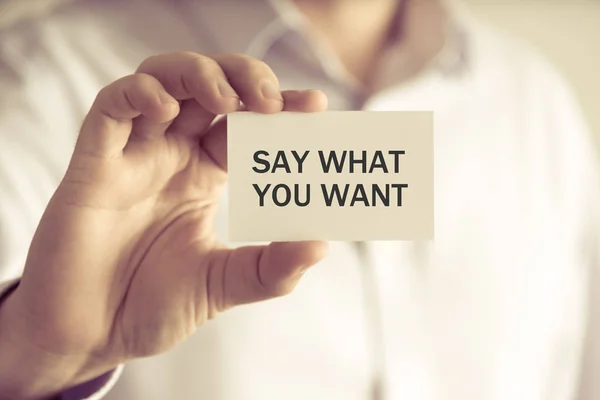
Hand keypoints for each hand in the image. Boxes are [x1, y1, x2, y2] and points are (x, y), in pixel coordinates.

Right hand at [0, 52, 327, 398]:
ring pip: (161, 78)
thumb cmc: (152, 306)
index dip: (280, 106)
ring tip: (228, 99)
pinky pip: (111, 108)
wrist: (91, 336)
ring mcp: (132, 155)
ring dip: (198, 74)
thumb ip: (272, 268)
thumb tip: (322, 244)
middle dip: (243, 76)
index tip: (316, 104)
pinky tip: (166, 112)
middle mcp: (171, 156)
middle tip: (272, 99)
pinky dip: (140, 95)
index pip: (245, 122)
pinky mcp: (93, 164)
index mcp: (204, 175)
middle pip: (207, 85)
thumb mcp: (224, 285)